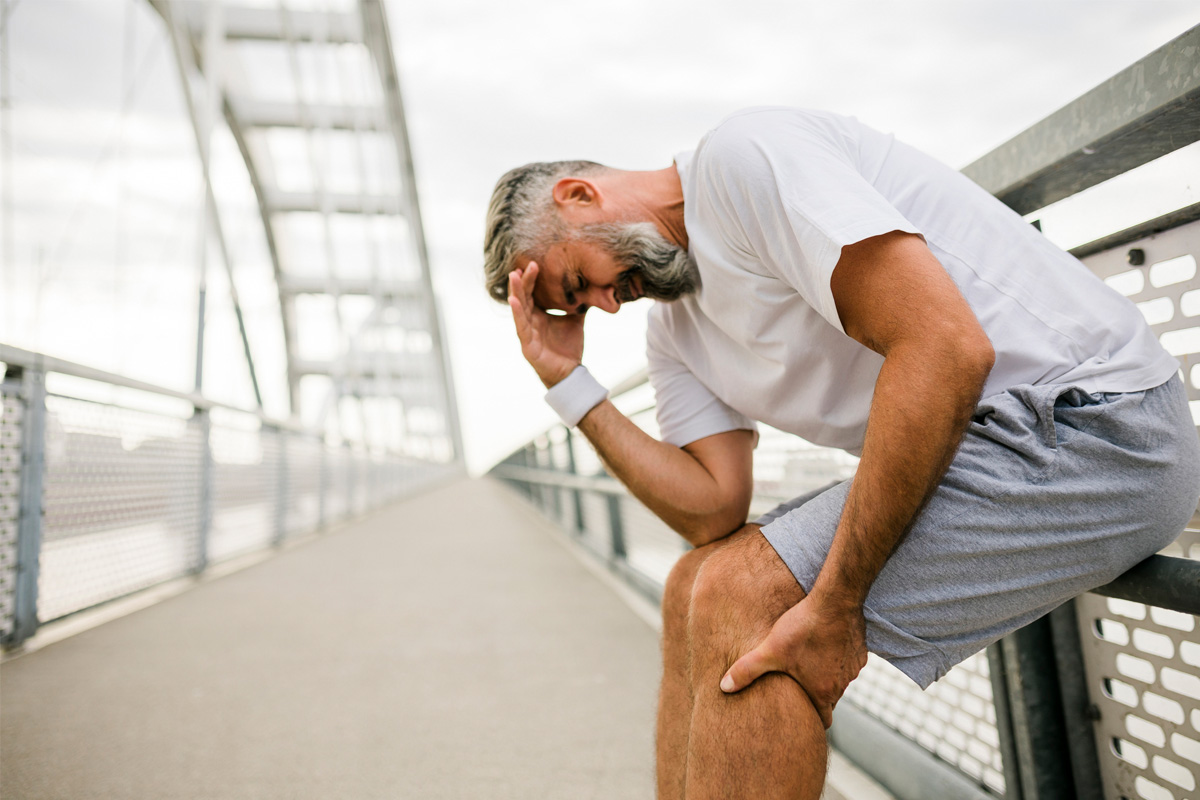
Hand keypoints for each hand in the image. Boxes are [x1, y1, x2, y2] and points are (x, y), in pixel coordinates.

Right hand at [508, 262, 584, 386]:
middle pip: (524, 297)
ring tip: (513, 276)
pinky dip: (517, 313)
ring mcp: (526, 333)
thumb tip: (592, 286)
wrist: (571, 372)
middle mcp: (530, 322)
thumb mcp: (576, 320)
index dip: (532, 279)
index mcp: (538, 315)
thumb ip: (580, 304)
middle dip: (522, 280)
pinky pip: (521, 327)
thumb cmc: (568, 347)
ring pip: (519, 309)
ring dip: (516, 292)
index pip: (532, 293)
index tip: (535, 263)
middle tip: (524, 263)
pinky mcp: (527, 346)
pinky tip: (514, 301)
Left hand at [719, 594, 866, 728]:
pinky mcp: (860, 651)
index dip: (811, 721)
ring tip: (807, 663)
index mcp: (823, 691)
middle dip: (815, 697)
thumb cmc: (803, 627)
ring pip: (839, 681)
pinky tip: (822, 645)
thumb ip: (747, 670)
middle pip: (829, 700)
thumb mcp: (770, 650)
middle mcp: (842, 684)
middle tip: (798, 689)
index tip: (800, 718)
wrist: (836, 600)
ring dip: (826, 676)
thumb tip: (723, 687)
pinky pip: (848, 662)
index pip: (822, 721)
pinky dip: (837, 659)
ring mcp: (853, 668)